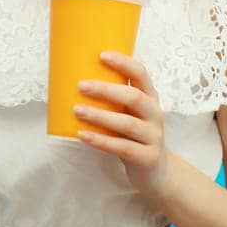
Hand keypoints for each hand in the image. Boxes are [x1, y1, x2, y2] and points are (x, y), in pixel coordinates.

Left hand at [74, 51, 173, 202]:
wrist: (155, 171)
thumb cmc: (133, 135)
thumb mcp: (129, 113)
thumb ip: (112, 99)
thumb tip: (71, 81)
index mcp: (150, 97)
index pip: (141, 74)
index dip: (124, 63)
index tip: (102, 55)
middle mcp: (155, 114)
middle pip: (134, 97)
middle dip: (107, 90)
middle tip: (81, 86)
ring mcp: (153, 137)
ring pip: (127, 124)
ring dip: (100, 116)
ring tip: (77, 110)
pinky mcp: (147, 158)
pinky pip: (123, 148)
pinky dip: (101, 141)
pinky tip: (83, 135)